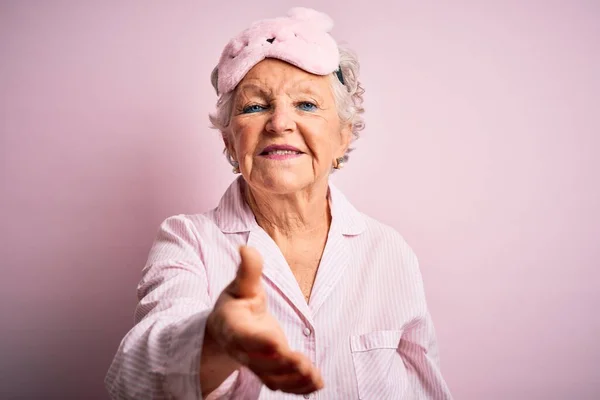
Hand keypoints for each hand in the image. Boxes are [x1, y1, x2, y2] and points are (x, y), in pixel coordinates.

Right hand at [206, 246, 323, 393]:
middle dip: (282, 365)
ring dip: (293, 380)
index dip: (258, 341)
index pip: (243, 336)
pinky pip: (282, 385)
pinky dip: (299, 388)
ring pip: (272, 379)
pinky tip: (317, 384)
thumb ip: (247, 270)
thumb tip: (246, 248)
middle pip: (260, 363)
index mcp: (233, 326)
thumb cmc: (236, 304)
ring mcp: (256, 364)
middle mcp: (243, 350)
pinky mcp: (269, 372)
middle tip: (303, 363)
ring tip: (313, 376)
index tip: (276, 341)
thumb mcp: (240, 285)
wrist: (227, 328)